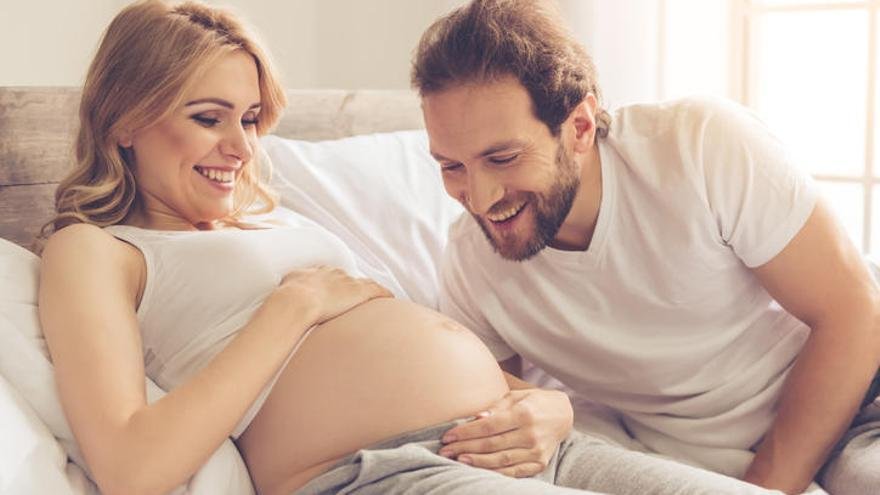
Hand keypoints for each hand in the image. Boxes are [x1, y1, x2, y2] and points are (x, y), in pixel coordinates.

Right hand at [266, 266, 392, 325]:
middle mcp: (331, 273)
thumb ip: (281, 298)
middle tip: (356, 296)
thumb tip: (271, 310)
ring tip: (376, 299)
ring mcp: (346, 281)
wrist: (294, 303)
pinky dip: (383, 295)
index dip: (333, 283)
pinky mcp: (358, 292)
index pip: (328, 274)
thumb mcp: (280, 296)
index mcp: (313, 273)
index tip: (336, 290)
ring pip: (363, 283)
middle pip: (346, 277)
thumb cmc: (283, 304)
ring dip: (370, 291)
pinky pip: (376, 291)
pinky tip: (390, 300)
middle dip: (352, 285)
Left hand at [437, 388, 572, 476]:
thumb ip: (496, 407)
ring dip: (477, 462)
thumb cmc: (533, 402)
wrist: (563, 415)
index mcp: (523, 414)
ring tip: (458, 460)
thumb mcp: (516, 396)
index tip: (448, 436)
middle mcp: (530, 434)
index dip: (466, 432)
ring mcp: (536, 451)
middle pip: (491, 444)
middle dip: (465, 448)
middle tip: (445, 451)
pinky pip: (514, 472)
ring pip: (501, 460)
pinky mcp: (540, 463)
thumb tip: (477, 418)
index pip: (489, 426)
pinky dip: (496, 472)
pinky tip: (479, 470)